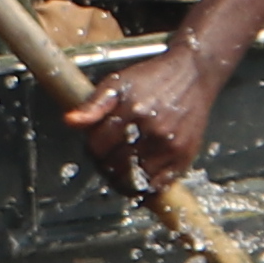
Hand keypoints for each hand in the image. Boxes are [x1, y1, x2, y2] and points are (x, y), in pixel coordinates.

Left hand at [69, 38, 228, 191]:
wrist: (193, 75)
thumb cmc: (152, 78)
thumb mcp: (118, 82)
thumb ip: (93, 104)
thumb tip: (70, 122)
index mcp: (131, 110)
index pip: (97, 146)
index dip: (92, 148)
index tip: (96, 144)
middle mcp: (152, 130)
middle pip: (114, 165)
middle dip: (105, 164)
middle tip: (107, 157)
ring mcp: (170, 146)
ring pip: (134, 179)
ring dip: (122, 179)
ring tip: (120, 168)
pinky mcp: (184, 156)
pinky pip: (158, 185)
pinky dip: (144, 188)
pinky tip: (139, 177)